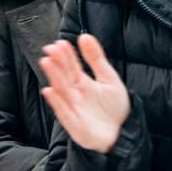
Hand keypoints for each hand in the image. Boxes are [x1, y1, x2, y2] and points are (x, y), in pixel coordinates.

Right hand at [40, 35, 130, 153]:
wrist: (124, 134)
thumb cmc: (115, 109)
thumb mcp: (109, 78)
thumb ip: (96, 58)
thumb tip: (84, 36)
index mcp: (83, 84)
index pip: (72, 66)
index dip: (66, 55)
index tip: (60, 42)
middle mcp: (75, 95)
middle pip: (64, 77)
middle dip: (57, 63)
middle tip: (50, 48)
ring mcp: (74, 109)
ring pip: (62, 91)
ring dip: (54, 77)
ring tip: (47, 62)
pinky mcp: (75, 125)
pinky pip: (64, 112)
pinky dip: (57, 102)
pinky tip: (49, 90)